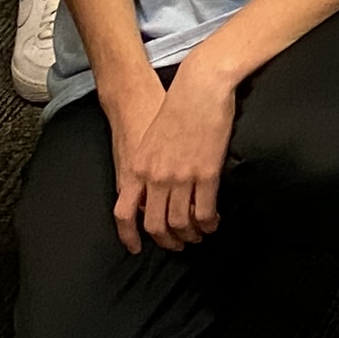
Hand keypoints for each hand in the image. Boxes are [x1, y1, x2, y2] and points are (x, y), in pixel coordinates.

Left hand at [107, 50, 234, 253]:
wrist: (199, 88)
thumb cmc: (176, 108)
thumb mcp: (149, 140)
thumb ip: (147, 167)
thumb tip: (152, 191)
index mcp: (138, 168)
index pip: (124, 213)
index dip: (129, 236)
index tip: (137, 248)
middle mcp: (156, 177)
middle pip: (155, 225)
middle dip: (168, 241)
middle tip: (178, 244)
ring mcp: (180, 177)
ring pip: (181, 222)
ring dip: (191, 235)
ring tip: (199, 235)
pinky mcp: (206, 173)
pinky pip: (205, 211)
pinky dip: (209, 223)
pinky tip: (214, 222)